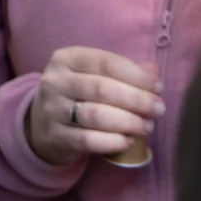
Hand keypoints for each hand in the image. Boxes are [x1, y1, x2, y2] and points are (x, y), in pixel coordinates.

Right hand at [25, 46, 164, 167]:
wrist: (41, 125)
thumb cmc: (77, 95)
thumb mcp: (93, 75)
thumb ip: (123, 71)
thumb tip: (153, 71)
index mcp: (67, 58)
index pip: (106, 62)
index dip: (136, 75)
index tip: (158, 87)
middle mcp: (55, 81)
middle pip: (101, 89)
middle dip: (136, 100)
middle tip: (159, 110)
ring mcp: (52, 110)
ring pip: (95, 115)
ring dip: (127, 121)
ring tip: (147, 126)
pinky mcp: (55, 136)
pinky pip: (87, 140)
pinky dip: (111, 141)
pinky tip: (128, 141)